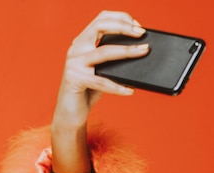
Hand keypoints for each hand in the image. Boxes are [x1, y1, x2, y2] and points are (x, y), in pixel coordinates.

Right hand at [51, 10, 148, 172]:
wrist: (70, 113)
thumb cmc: (90, 90)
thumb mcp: (104, 71)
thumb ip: (115, 60)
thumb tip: (142, 53)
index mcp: (83, 42)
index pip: (101, 19)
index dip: (120, 18)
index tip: (139, 26)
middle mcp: (76, 48)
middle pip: (100, 27)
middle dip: (123, 27)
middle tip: (142, 34)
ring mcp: (74, 63)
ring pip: (104, 52)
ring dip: (127, 51)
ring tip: (143, 51)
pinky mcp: (75, 79)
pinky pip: (101, 82)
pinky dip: (118, 87)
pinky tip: (130, 90)